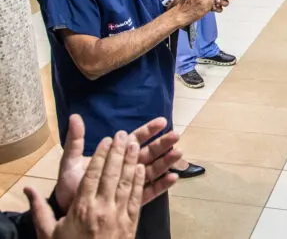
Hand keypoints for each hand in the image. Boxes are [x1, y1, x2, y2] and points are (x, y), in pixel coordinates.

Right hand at [26, 133, 144, 238]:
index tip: (106, 140)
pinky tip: (143, 168)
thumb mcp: (48, 233)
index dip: (100, 156)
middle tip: (123, 135)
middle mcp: (102, 208)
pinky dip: (140, 181)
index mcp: (81, 207)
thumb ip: (39, 210)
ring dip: (132, 161)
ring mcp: (119, 215)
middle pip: (111, 174)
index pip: (92, 176)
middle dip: (118, 152)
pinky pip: (137, 197)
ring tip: (135, 144)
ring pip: (127, 182)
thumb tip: (27, 190)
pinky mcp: (131, 223)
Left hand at [53, 115, 181, 212]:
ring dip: (166, 161)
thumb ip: (76, 140)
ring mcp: (131, 183)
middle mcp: (126, 167)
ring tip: (178, 153)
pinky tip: (172, 178)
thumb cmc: (70, 185)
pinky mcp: (132, 200)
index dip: (149, 130)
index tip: (162, 121)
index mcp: (115, 155)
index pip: (135, 139)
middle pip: (148, 152)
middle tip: (176, 135)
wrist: (67, 210)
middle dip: (162, 143)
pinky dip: (162, 185)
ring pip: (152, 169)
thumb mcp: (71, 162)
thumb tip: (74, 117)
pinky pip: (149, 191)